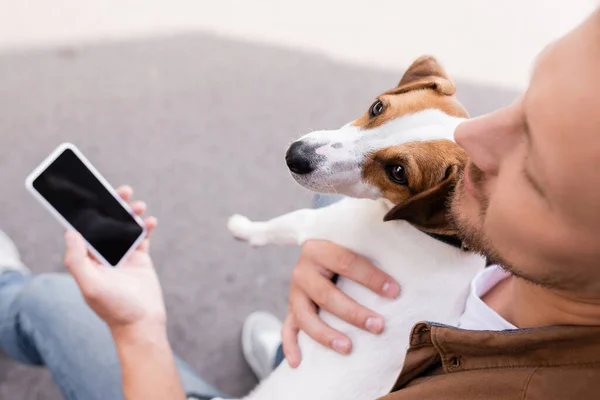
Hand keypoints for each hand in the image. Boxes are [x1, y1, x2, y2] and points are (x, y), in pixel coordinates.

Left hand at [64, 185, 164, 331]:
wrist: (141, 323)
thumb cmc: (114, 307)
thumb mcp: (90, 284)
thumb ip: (77, 259)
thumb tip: (70, 232)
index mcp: (88, 259)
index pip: (85, 229)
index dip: (88, 211)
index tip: (94, 194)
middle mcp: (104, 255)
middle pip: (107, 223)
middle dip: (114, 206)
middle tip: (122, 191)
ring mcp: (123, 257)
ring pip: (125, 227)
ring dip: (132, 214)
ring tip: (139, 205)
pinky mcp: (141, 260)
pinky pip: (142, 238)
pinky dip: (147, 227)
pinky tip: (151, 221)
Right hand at [283, 240, 399, 366]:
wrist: (318, 247)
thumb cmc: (346, 249)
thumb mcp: (354, 244)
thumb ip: (372, 254)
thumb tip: (406, 274)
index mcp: (319, 248)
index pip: (346, 262)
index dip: (371, 278)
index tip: (394, 292)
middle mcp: (303, 270)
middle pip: (327, 295)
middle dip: (354, 313)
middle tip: (378, 326)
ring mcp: (295, 291)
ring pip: (305, 316)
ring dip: (326, 335)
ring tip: (348, 348)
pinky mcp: (291, 307)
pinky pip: (288, 329)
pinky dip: (291, 346)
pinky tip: (298, 362)